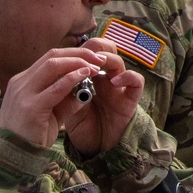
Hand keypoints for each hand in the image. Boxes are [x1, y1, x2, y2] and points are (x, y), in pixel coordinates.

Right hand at [0, 39, 141, 156]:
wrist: (12, 157)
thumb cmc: (31, 136)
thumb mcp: (51, 114)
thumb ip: (65, 100)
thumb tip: (85, 89)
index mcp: (23, 82)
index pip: (49, 59)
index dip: (72, 55)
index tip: (91, 59)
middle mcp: (21, 83)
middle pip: (52, 56)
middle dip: (78, 54)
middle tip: (99, 58)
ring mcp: (23, 93)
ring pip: (52, 66)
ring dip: (77, 62)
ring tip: (95, 66)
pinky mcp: (31, 107)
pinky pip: (54, 88)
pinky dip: (71, 79)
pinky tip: (84, 76)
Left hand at [63, 37, 144, 156]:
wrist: (94, 145)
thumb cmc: (81, 123)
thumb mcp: (67, 104)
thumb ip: (64, 89)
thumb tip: (55, 72)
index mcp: (89, 75)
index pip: (89, 51)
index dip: (81, 49)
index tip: (70, 55)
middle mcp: (105, 76)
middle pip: (106, 49)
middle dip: (97, 47)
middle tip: (86, 55)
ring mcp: (119, 86)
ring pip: (119, 62)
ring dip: (108, 59)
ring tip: (97, 65)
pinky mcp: (130, 98)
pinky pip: (136, 81)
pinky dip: (127, 77)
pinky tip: (114, 81)